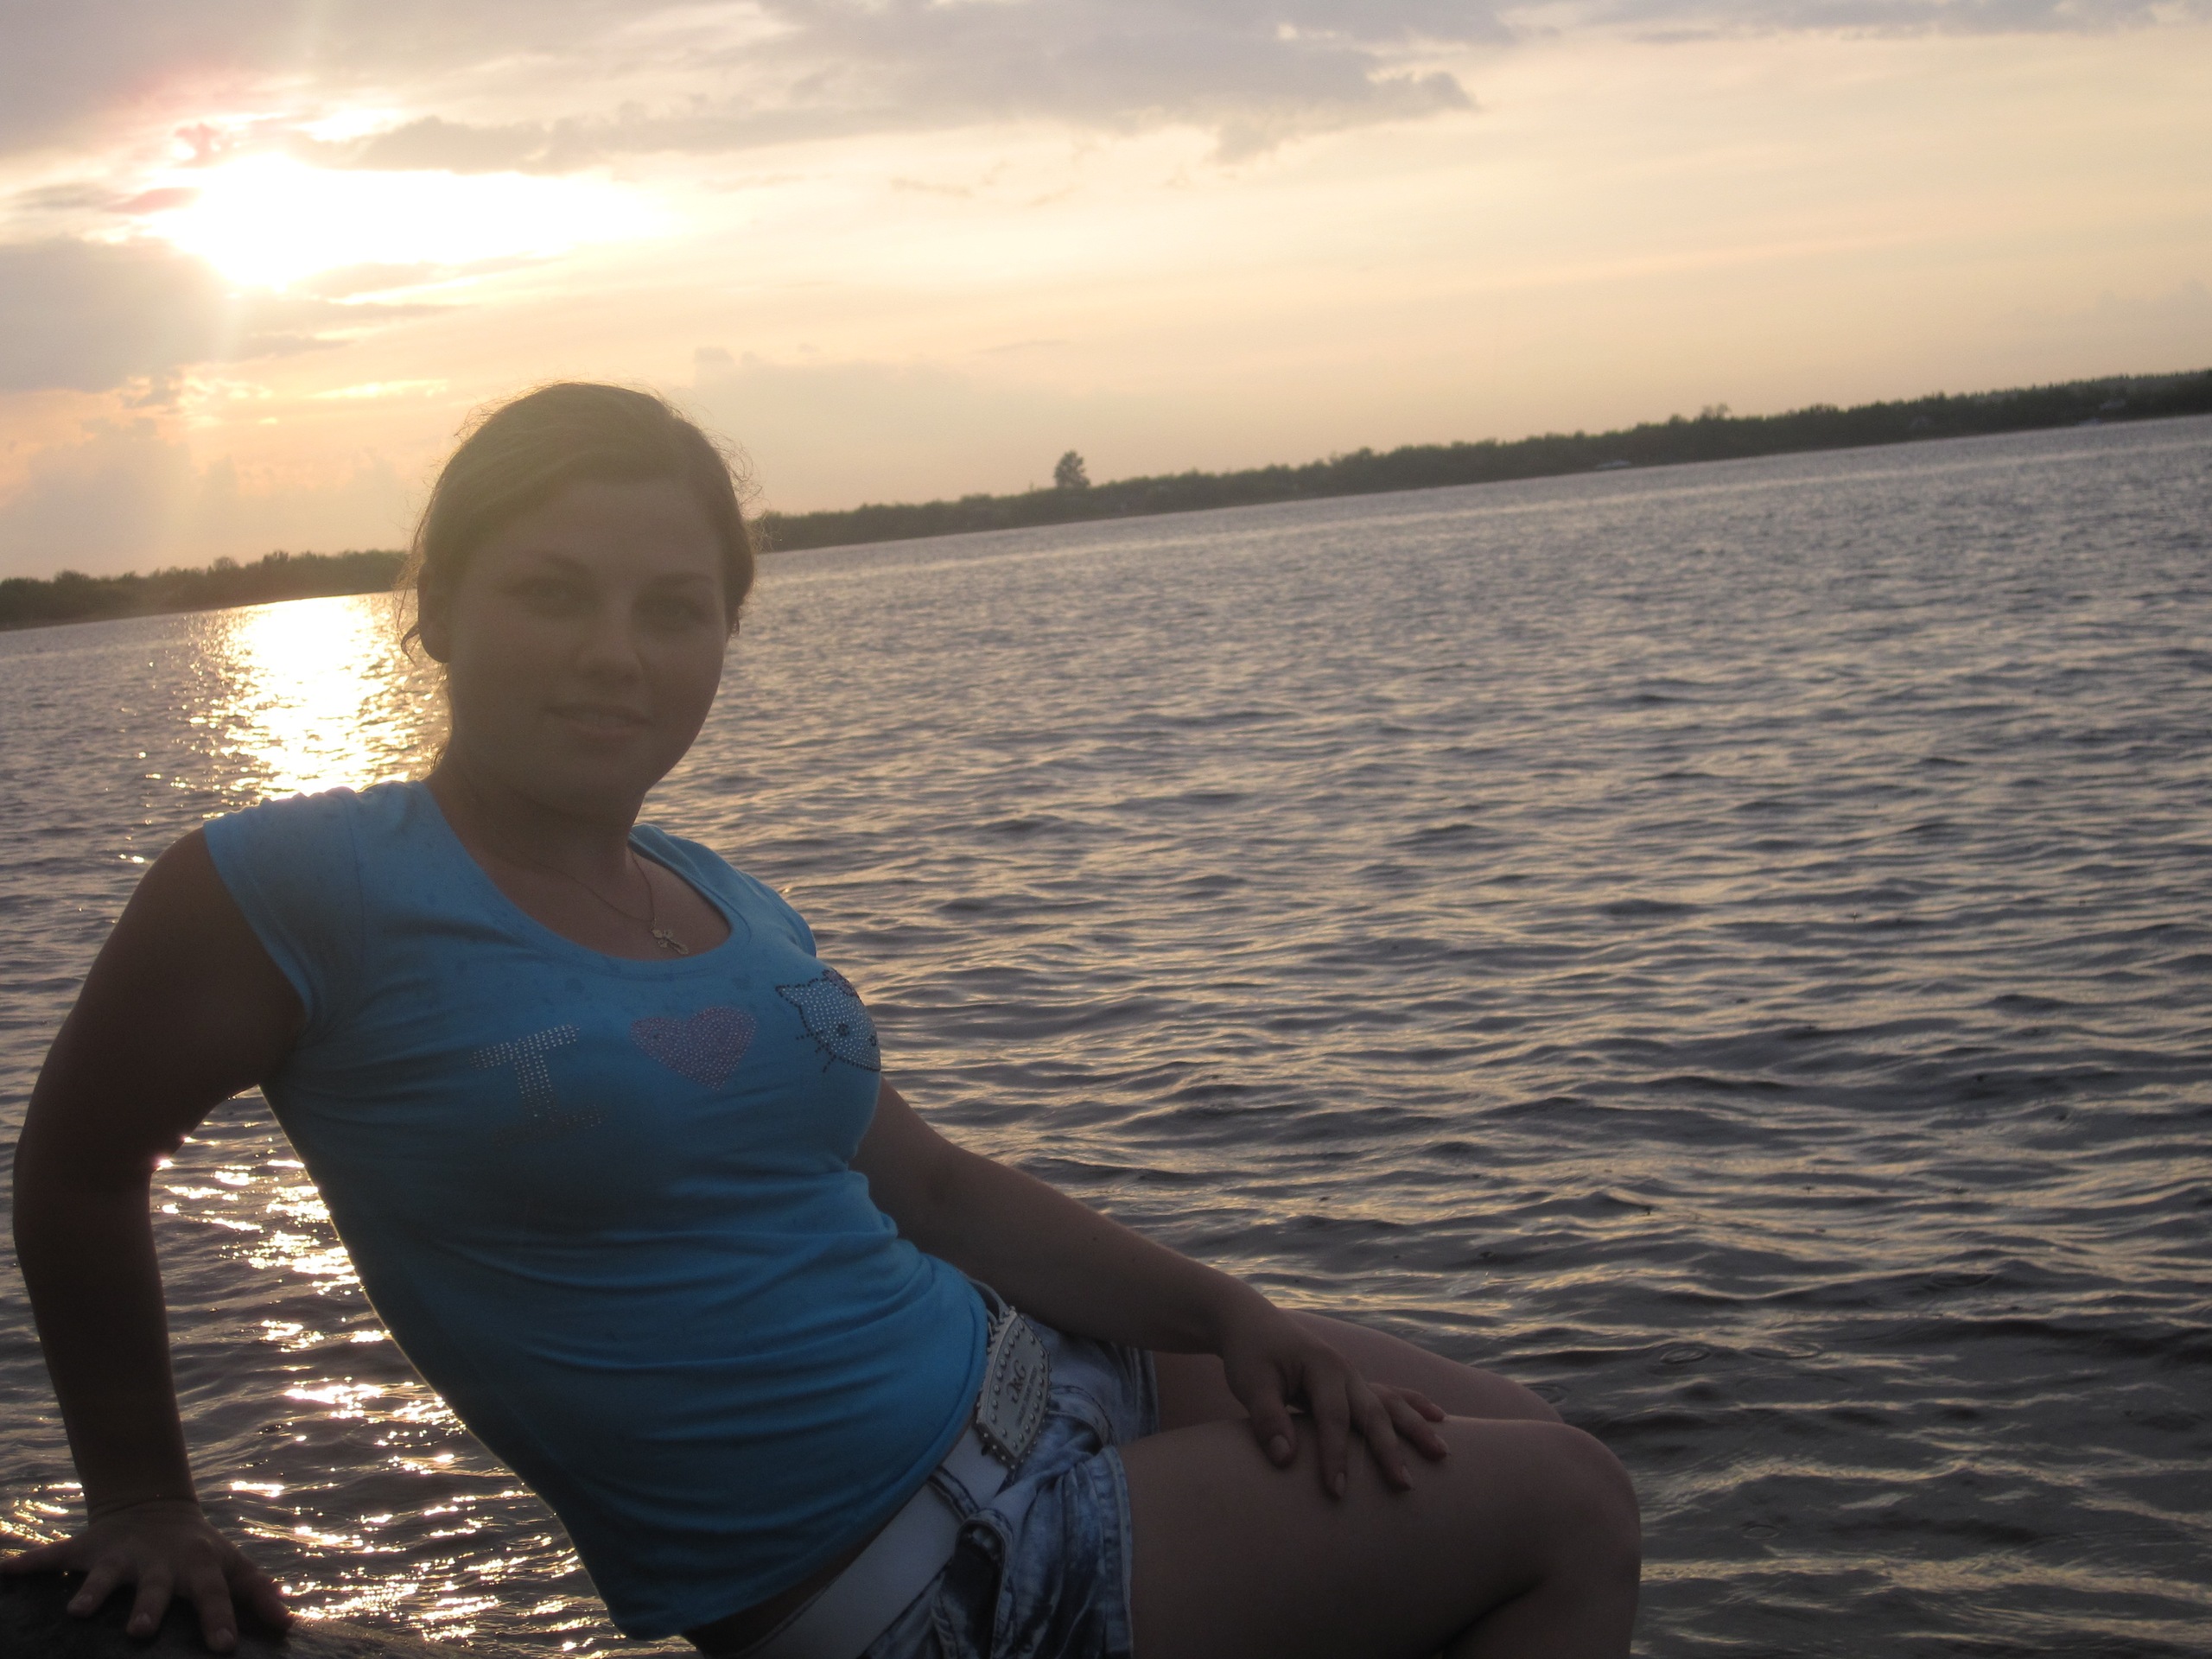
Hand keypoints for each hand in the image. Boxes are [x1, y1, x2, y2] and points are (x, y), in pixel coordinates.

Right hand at [0, 1498, 289, 1653]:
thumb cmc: (199, 1552)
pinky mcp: (84, 1549)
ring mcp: (119, 1556)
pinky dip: (26, 1563)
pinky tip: (3, 1572)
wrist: (156, 1508)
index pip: (214, 1595)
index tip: (225, 1647)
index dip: (220, 1619)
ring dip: (90, 1592)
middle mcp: (157, 1563)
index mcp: (196, 1567)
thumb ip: (259, 1593)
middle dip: (147, 1609)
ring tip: (77, 1612)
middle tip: (140, 1631)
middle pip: (155, 1588)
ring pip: (101, 1576)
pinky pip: (51, 1557)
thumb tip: (290, 1625)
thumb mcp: (233, 1565)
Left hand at [1211, 1297, 1449, 1497]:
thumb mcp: (1250, 1383)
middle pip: (1372, 1411)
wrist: (1252, 1322)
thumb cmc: (1250, 1355)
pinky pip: (1390, 1393)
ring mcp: (1352, 1375)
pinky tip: (1439, 1418)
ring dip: (1415, 1427)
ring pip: (1390, 1402)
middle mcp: (1344, 1370)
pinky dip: (1414, 1405)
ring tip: (1441, 1453)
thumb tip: (1285, 1459)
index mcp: (1321, 1367)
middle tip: (1404, 1484)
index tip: (1336, 1490)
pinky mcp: (1352, 1382)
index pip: (1332, 1418)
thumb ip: (1267, 1419)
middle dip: (1388, 1449)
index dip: (1335, 1455)